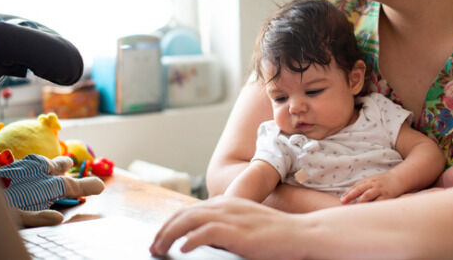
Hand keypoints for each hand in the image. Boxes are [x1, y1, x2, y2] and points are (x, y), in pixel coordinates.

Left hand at [150, 195, 306, 259]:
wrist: (300, 233)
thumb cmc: (276, 234)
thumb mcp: (246, 225)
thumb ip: (227, 228)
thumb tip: (204, 240)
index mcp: (227, 203)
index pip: (190, 210)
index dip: (171, 223)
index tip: (160, 238)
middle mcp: (225, 205)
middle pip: (184, 214)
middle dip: (164, 230)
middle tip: (153, 247)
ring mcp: (231, 217)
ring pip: (188, 221)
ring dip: (169, 235)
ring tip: (159, 249)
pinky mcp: (236, 231)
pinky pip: (205, 233)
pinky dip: (190, 240)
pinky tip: (183, 249)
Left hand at [340, 173, 402, 203]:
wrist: (399, 178)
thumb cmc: (383, 182)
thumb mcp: (373, 181)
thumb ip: (363, 187)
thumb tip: (350, 195)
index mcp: (369, 180)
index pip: (356, 186)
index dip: (348, 192)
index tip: (341, 199)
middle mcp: (373, 184)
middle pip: (360, 189)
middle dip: (350, 195)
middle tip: (343, 202)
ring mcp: (380, 190)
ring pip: (367, 195)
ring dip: (359, 202)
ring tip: (353, 208)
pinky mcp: (387, 196)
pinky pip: (378, 202)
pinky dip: (372, 206)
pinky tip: (367, 211)